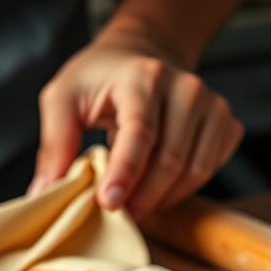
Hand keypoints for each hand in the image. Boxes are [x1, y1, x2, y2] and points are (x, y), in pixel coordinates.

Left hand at [30, 32, 242, 221]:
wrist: (141, 55)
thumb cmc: (99, 79)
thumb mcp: (62, 99)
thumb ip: (54, 144)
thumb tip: (45, 193)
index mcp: (143, 77)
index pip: (140, 132)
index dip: (125, 172)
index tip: (108, 204)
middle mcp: (186, 87)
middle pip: (171, 159)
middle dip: (142, 196)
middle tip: (117, 215)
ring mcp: (212, 105)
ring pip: (195, 171)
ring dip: (162, 197)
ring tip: (134, 203)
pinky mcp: (226, 123)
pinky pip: (209, 170)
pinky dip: (182, 189)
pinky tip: (158, 186)